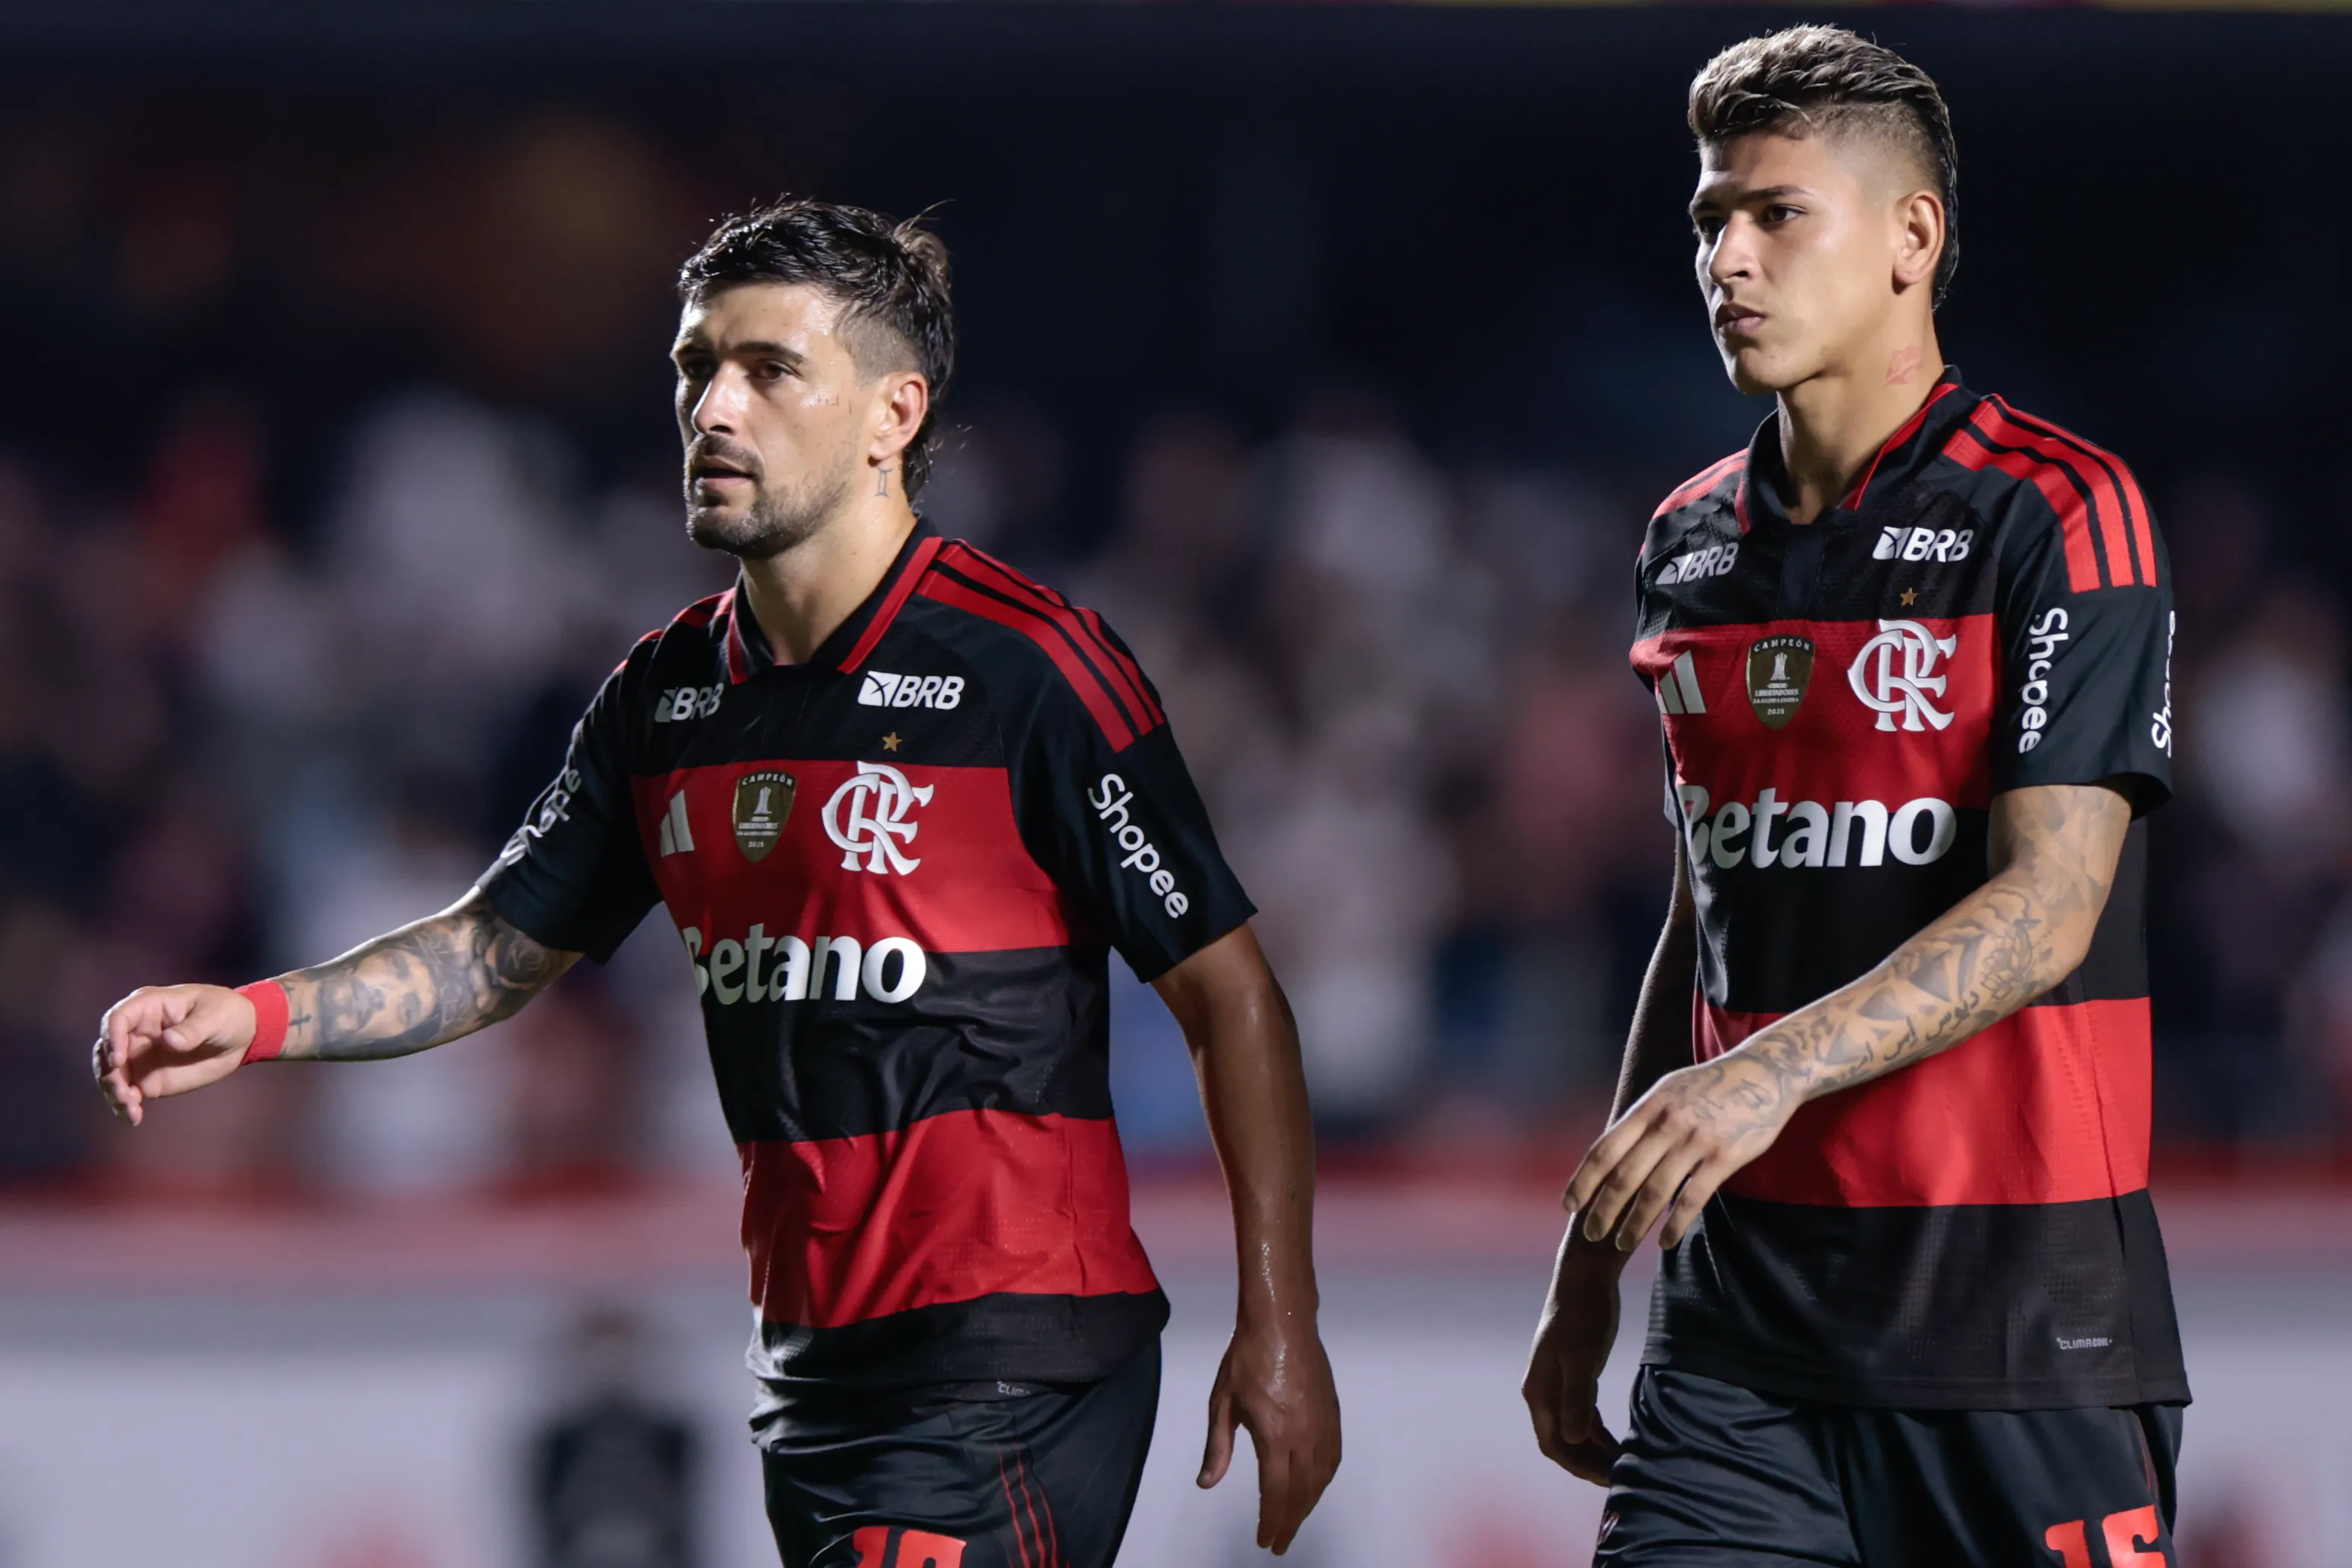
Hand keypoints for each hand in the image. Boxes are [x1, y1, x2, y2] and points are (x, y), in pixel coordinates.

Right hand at [94, 984, 256, 1126]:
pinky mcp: (146, 1078)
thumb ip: (192, 1029)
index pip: (118, 1018)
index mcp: (149, 1006)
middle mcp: (136, 1032)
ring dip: (114, 1092)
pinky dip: (125, 1106)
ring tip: (131, 1109)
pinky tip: (133, 1119)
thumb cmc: (226, 1014)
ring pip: (111, 1075)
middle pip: (106, 1050)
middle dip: (109, 1073)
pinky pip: (127, 1093)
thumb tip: (168, 1041)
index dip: (112, 1038)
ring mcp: (139, 1056)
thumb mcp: (215, 1016)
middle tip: (124, 1093)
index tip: (118, 1060)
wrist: (241, 1036)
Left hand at [1197, 1316, 1341, 1553]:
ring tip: (1293, 1521)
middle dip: (1290, 1523)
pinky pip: (1332, 1458)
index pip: (1276, 1493)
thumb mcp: (1222, 1403)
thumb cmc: (1247, 1357)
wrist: (1282, 1323)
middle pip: (1302, 1494)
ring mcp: (1323, 1425)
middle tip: (1278, 1543)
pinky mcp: (1333, 1414)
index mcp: (1275, 1435)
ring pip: (1321, 1479)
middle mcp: (1304, 1435)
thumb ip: (1217, 1447)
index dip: (1270, 1521)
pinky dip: (1323, 1481)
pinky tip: (1314, 1488)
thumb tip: (1207, 1483)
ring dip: (1308, 1505)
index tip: (1264, 1540)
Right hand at [1522, 1235, 1625, 1482]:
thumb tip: (1572, 1441)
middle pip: (1562, 1442)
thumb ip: (1577, 1399)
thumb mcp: (1581, 1358)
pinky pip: (1585, 1415)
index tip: (1606, 1478)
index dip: (1576, 1465)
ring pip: (1575, 1431)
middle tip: (1622, 1478)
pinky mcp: (1576, 1376)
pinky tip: (1620, 1443)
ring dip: (1595, 1451)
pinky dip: (1600, 1433)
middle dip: (1587, 1464)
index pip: (1552, 1443)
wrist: (1585, 1280)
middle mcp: (1544, 1392)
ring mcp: (1559, 1384)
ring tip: (1624, 1467)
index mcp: (1537, 1391)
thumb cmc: (1582, 1317)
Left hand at [1563, 1053, 1797, 1251]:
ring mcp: (1696, 1141)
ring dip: (1635, 1223)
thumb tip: (1610, 1152)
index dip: (1584, 1179)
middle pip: (1625, 1175)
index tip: (1569, 1204)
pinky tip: (1664, 1241)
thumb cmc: (1709, 1086)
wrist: (1764, 1073)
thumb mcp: (1668, 1091)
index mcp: (1649, 1106)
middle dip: (1604, 1209)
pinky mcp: (1724, 1157)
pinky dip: (1675, 1224)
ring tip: (1623, 1243)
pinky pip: (1693, 1198)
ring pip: (1656, 1191)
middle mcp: (1668, 1123)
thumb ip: (1641, 1120)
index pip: (1606, 1148)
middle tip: (1591, 1233)